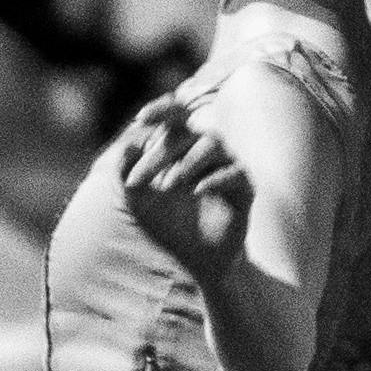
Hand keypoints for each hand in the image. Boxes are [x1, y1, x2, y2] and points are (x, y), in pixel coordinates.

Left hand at [115, 92, 250, 282]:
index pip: (174, 118)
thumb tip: (125, 144)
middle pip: (186, 134)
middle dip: (160, 153)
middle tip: (137, 179)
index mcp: (183, 144)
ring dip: (189, 161)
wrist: (194, 260)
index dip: (161, 111)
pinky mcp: (245, 188)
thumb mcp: (138, 197)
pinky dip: (215, 178)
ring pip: (213, 144)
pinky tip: (197, 190)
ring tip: (168, 184)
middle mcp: (206, 149)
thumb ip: (126, 169)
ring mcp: (228, 166)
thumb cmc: (166, 224)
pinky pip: (235, 173)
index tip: (141, 117)